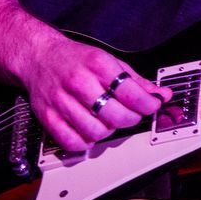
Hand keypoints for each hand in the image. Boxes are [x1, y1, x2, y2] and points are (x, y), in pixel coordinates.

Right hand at [16, 35, 167, 152]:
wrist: (39, 57)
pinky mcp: (48, 117)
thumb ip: (137, 80)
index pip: (130, 93)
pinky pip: (72, 142)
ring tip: (108, 121)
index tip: (152, 106)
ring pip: (96, 131)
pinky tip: (89, 131)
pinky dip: (86, 142)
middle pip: (115, 115)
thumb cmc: (75, 59)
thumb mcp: (109, 61)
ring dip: (108, 131)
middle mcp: (79, 82)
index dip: (147, 105)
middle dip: (131, 119)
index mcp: (97, 65)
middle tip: (131, 115)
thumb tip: (161, 94)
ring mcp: (61, 101)